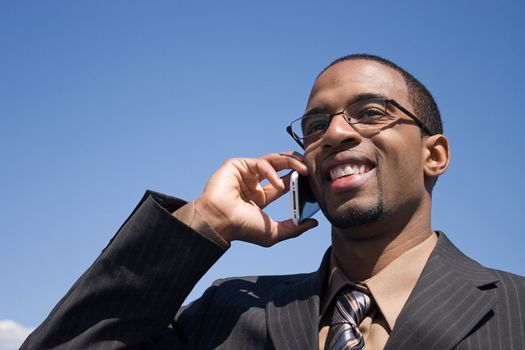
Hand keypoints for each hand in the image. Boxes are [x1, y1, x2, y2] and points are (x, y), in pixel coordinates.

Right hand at [194, 152, 317, 246]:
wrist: (220, 221)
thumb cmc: (243, 228)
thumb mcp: (274, 232)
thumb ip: (294, 228)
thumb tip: (313, 222)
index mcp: (260, 196)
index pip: (284, 182)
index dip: (298, 180)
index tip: (312, 182)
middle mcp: (253, 182)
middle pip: (280, 166)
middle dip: (297, 164)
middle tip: (310, 169)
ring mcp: (246, 172)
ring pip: (273, 159)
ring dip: (291, 161)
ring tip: (304, 170)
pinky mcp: (238, 165)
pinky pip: (261, 162)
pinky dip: (272, 172)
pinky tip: (279, 184)